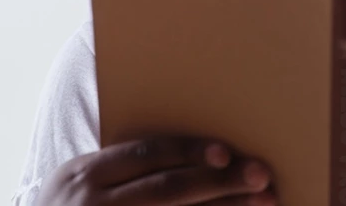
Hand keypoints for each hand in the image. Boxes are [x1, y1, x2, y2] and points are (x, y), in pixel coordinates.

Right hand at [35, 135, 274, 205]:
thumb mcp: (83, 180)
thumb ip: (126, 165)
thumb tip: (204, 146)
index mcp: (85, 174)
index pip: (146, 155)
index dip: (188, 151)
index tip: (226, 151)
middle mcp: (94, 205)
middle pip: (167, 191)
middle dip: (219, 183)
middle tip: (261, 175)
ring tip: (263, 203)